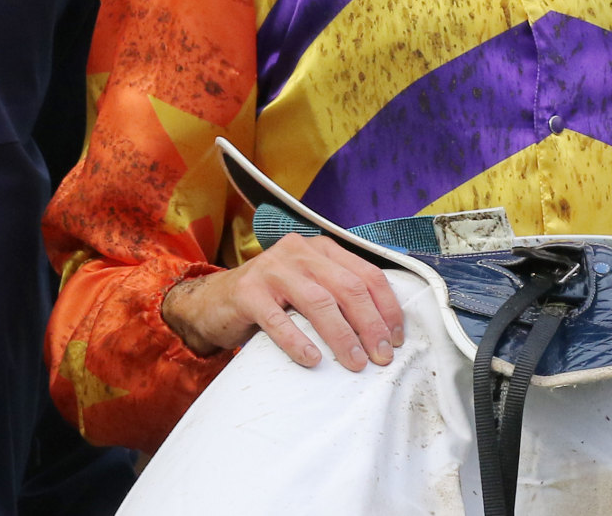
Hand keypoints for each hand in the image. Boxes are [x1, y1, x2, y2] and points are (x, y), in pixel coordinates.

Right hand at [161, 234, 404, 371]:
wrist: (215, 301)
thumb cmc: (272, 299)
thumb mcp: (309, 287)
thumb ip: (340, 296)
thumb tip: (385, 332)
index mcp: (321, 249)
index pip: (367, 274)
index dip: (387, 309)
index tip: (396, 339)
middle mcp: (299, 251)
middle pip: (348, 288)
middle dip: (371, 325)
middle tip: (381, 357)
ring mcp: (272, 268)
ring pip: (319, 302)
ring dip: (342, 336)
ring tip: (355, 363)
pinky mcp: (247, 291)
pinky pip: (278, 319)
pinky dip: (298, 341)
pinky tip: (312, 359)